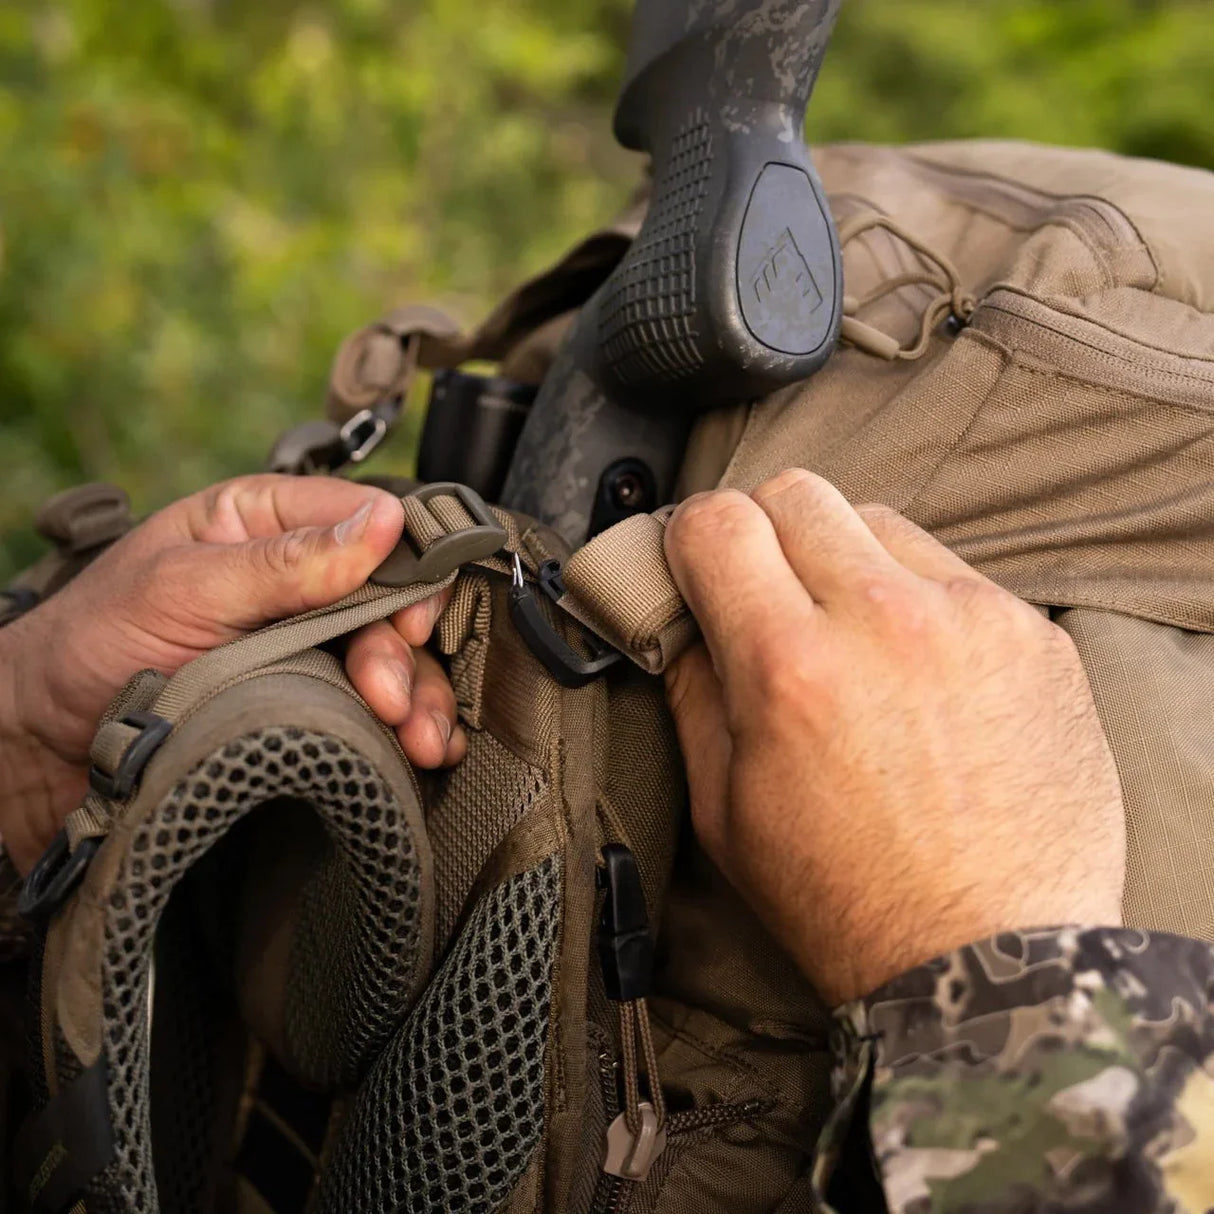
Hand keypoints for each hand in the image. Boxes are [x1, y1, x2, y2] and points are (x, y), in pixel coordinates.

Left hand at [0, 475, 465, 872]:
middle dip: (402, 654)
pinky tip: (427, 752)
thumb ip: (284, 561)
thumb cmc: (91, 643)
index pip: (372, 521)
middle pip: (394, 602)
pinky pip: (379, 712)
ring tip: (419, 742)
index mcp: (268, 522)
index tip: (409, 618)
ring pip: (397, 661)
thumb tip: (382, 523)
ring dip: (418, 700)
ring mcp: (311, 646)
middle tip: (387, 700)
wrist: (43, 748)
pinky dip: (411, 731)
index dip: (407, 566)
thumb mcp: (184, 588)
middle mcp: (302, 580)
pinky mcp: (313, 706)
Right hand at [663, 469, 1124, 1005]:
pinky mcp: (1034, 636)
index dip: (691, 538)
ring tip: (851, 636)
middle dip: (763, 532)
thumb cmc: (846, 900)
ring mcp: (972, 619)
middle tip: (767, 594)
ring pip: (878, 519)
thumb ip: (692, 690)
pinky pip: (953, 572)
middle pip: (796, 491)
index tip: (697, 567)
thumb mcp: (725, 808)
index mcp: (789, 667)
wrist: (989, 960)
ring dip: (845, 559)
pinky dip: (918, 599)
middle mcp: (884, 621)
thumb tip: (679, 618)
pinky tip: (920, 671)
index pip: (718, 522)